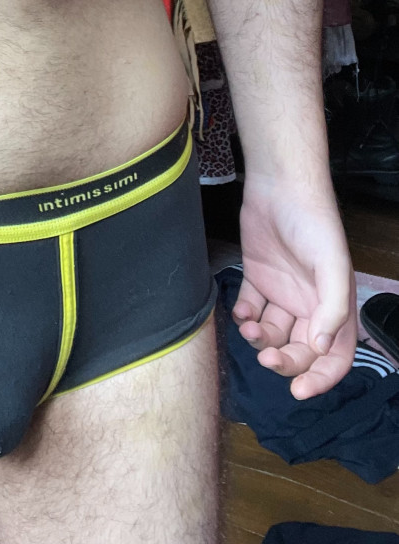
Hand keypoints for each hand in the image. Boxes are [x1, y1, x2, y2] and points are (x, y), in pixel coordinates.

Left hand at [233, 171, 355, 399]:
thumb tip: (322, 349)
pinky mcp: (256, 277)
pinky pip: (250, 308)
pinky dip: (244, 317)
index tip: (299, 390)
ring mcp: (281, 292)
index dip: (321, 378)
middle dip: (285, 360)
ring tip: (251, 328)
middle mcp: (309, 304)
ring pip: (272, 332)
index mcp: (333, 306)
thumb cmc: (314, 223)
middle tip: (268, 358)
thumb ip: (332, 309)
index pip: (335, 356)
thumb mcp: (332, 266)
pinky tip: (241, 312)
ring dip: (261, 340)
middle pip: (300, 349)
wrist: (279, 186)